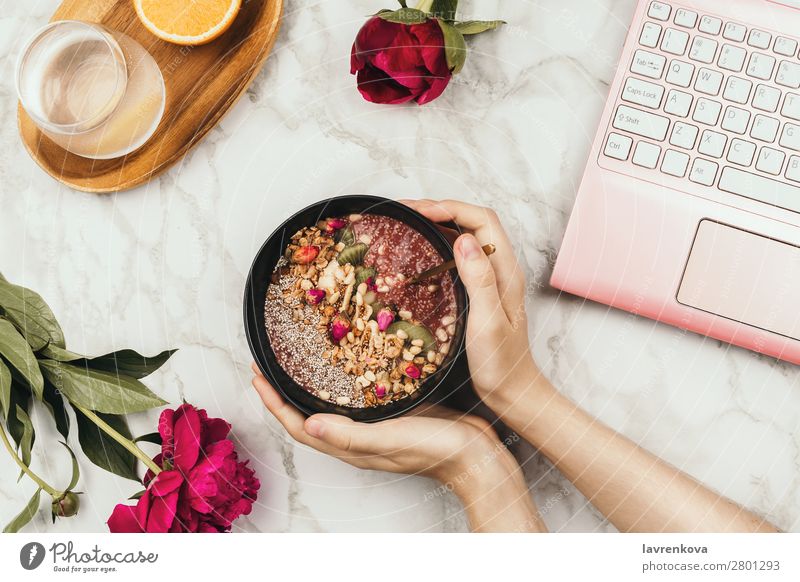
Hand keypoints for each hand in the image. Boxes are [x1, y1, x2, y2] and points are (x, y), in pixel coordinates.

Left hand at [251, 364, 495, 479]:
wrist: (475, 454)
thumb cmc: (434, 449)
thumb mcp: (388, 439)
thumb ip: (349, 435)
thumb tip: (305, 425)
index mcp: (349, 446)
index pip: (297, 426)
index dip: (273, 403)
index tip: (257, 374)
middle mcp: (356, 438)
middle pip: (306, 416)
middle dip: (283, 392)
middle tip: (270, 364)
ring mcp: (373, 427)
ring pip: (329, 406)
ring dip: (307, 386)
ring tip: (298, 360)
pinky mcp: (391, 414)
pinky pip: (355, 398)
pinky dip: (340, 382)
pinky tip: (347, 364)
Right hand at [401, 199, 538, 406]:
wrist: (512, 390)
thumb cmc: (501, 363)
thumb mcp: (488, 323)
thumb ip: (480, 280)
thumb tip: (464, 240)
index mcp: (506, 271)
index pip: (483, 220)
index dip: (451, 208)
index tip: (419, 211)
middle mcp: (501, 268)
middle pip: (473, 222)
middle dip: (441, 209)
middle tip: (405, 211)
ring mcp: (491, 278)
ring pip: (466, 237)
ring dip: (439, 224)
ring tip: (407, 224)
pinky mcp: (480, 290)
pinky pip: (459, 257)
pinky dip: (439, 245)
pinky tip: (419, 253)